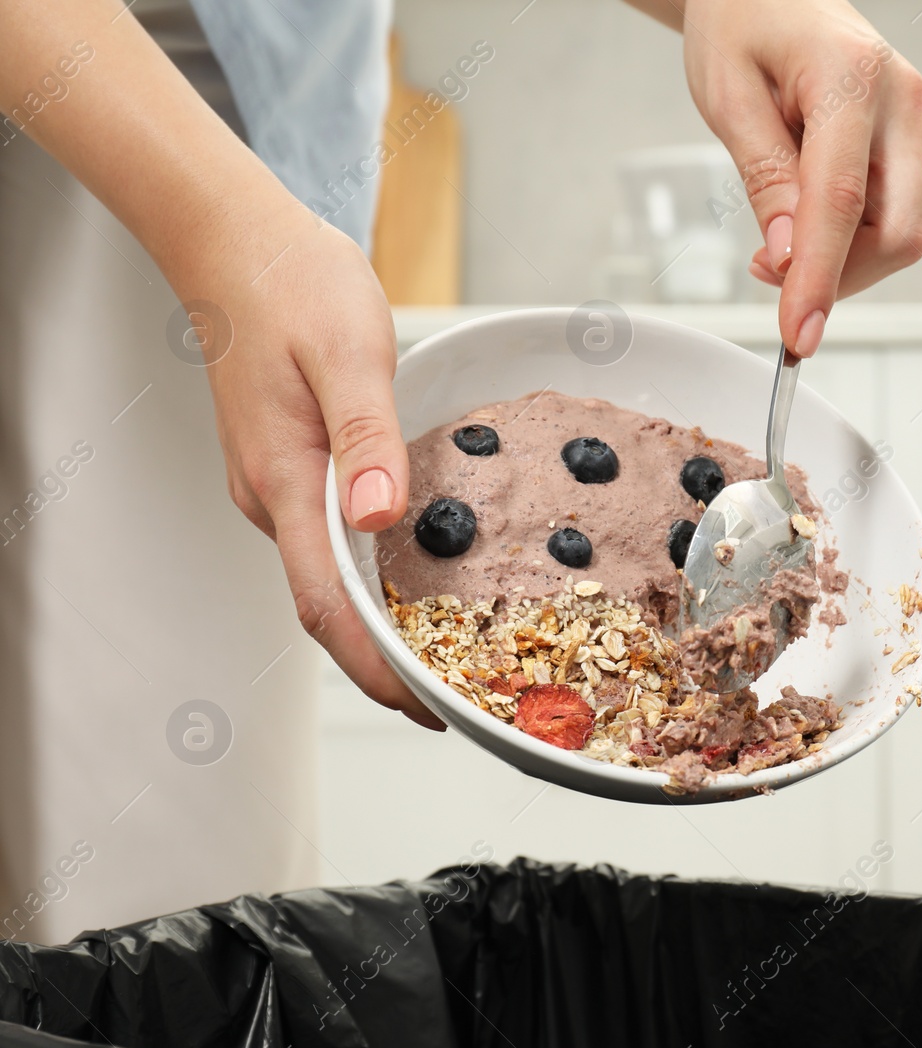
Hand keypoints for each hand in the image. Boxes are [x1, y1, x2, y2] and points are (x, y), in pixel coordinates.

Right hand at [176, 208, 443, 730]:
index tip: (426, 709)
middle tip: (461, 693)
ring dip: (385, 620)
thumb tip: (378, 517)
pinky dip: (374, 574)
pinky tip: (419, 577)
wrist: (235, 240)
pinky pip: (331, 540)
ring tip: (454, 649)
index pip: (328, 603)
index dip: (375, 666)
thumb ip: (368, 436)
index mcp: (284, 478)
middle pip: (330, 605)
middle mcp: (271, 496)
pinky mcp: (290, 468)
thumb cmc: (291, 282)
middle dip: (389, 658)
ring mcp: (275, 485)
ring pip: (331, 576)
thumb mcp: (348, 350)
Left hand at [678, 0, 921, 355]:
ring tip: (776, 227)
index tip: (798, 335)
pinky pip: (893, 213)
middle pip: (899, 233)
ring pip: (899, 232)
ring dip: (840, 256)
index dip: (819, 279)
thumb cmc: (742, 25)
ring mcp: (918, 121)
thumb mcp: (727, 96)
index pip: (842, 204)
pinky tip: (805, 209)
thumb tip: (786, 258)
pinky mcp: (915, 140)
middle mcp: (904, 101)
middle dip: (839, 275)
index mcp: (853, 78)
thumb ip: (763, 178)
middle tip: (768, 271)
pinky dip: (849, 234)